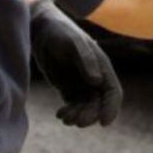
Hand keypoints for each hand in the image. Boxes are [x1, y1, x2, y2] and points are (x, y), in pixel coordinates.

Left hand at [30, 0, 121, 126]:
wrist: (40, 29)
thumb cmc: (60, 31)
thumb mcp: (72, 42)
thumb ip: (85, 60)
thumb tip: (97, 81)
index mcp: (101, 66)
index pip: (112, 92)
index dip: (111, 108)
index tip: (103, 122)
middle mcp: (94, 77)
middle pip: (99, 104)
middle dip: (90, 115)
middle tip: (77, 121)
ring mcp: (81, 83)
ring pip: (86, 107)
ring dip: (78, 116)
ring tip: (64, 118)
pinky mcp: (68, 88)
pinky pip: (73, 106)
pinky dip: (69, 113)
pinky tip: (60, 114)